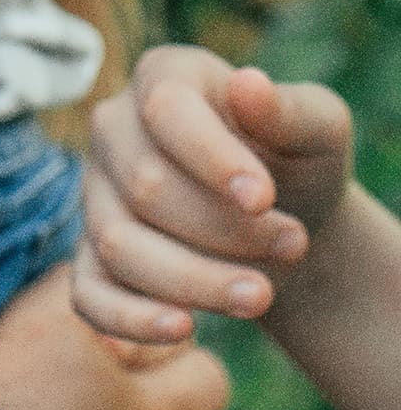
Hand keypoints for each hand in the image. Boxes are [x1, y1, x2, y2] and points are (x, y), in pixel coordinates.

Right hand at [0, 264, 233, 409]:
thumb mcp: (13, 328)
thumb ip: (57, 294)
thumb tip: (90, 272)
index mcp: (96, 345)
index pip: (172, 324)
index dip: (164, 335)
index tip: (148, 350)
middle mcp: (130, 405)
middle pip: (209, 380)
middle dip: (196, 385)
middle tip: (174, 398)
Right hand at [75, 45, 352, 343]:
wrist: (287, 221)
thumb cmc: (298, 162)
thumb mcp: (320, 131)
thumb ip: (292, 110)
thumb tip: (248, 86)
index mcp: (163, 78)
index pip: (165, 109)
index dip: (212, 157)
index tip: (263, 199)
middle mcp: (114, 129)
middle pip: (146, 186)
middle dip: (225, 229)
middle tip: (295, 245)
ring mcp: (95, 194)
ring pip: (120, 245)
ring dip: (195, 281)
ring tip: (263, 295)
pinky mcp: (93, 255)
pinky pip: (89, 293)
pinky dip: (129, 318)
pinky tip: (183, 331)